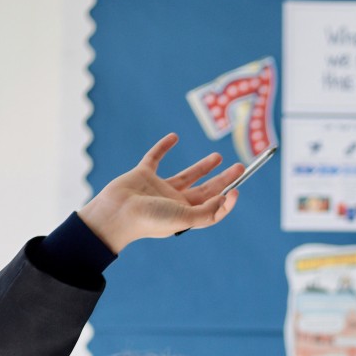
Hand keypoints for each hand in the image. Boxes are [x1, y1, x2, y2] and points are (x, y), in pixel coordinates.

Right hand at [79, 133, 242, 253]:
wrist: (115, 214)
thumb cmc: (150, 219)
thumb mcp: (184, 218)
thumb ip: (207, 211)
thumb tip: (225, 198)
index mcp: (186, 215)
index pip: (212, 208)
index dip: (226, 201)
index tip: (236, 189)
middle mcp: (175, 202)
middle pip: (206, 189)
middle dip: (223, 179)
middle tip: (240, 167)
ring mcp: (159, 188)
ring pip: (187, 175)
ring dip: (203, 166)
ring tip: (219, 156)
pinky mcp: (142, 174)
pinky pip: (155, 158)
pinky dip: (164, 147)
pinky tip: (174, 137)